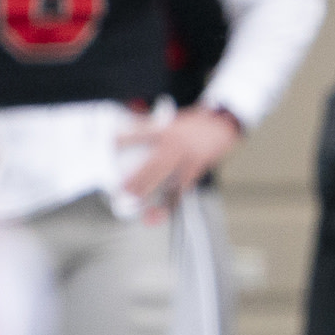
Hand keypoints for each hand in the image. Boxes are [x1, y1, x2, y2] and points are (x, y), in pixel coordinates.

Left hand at [122, 106, 240, 208]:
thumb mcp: (173, 120)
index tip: (111, 142)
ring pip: (168, 181)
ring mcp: (188, 161)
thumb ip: (152, 125)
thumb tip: (130, 125)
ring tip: (135, 201)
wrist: (223, 125)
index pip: (145, 133)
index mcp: (170, 131)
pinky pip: (180, 192)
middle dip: (139, 177)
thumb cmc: (197, 123)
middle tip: (123, 188)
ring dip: (151, 192)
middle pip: (157, 164)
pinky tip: (156, 214)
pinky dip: (167, 205)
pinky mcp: (195, 172)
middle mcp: (179, 147)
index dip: (127, 137)